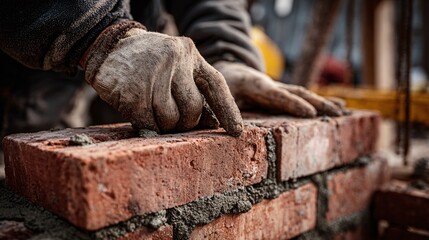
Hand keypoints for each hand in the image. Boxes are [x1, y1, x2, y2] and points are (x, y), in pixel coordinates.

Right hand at [83, 27, 242, 135]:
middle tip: (171, 116)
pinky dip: (146, 125)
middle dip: (184, 121)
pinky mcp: (133, 92)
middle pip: (192, 109)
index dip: (228, 110)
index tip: (236, 131)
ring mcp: (152, 75)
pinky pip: (149, 123)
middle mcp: (174, 60)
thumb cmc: (149, 63)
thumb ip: (193, 89)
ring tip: (151, 107)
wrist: (110, 47)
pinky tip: (138, 110)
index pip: (216, 86)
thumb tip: (212, 124)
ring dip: (162, 123)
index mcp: (190, 54)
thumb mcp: (176, 65)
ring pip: (170, 119)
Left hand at [213, 61, 343, 116]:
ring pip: (305, 95)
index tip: (310, 113)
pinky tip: (340, 108)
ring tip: (344, 112)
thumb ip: (227, 110)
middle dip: (318, 103)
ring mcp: (281, 89)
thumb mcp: (221, 96)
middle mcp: (273, 85)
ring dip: (325, 103)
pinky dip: (322, 102)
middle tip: (337, 114)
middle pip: (299, 93)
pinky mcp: (285, 94)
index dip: (293, 104)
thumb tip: (236, 132)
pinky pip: (305, 98)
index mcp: (256, 86)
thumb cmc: (225, 85)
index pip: (277, 95)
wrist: (232, 71)